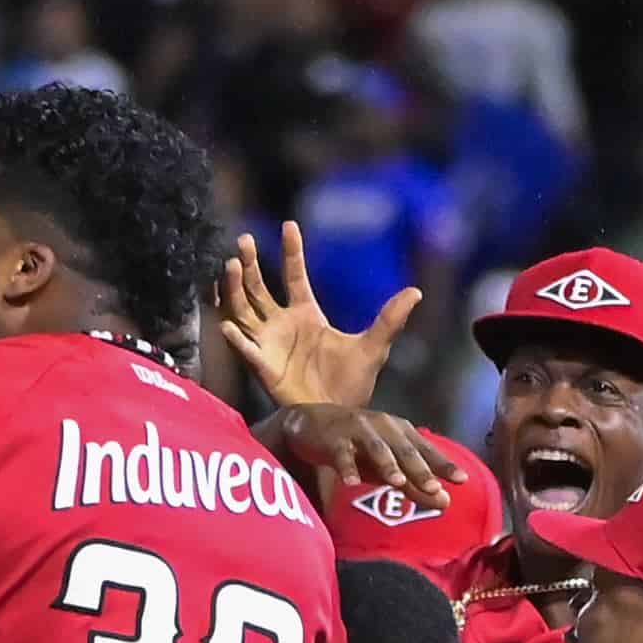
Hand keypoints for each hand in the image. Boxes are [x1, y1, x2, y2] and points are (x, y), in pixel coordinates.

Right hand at [218, 225, 417, 409]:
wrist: (338, 418)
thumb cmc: (352, 385)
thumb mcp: (373, 347)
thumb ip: (389, 319)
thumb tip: (416, 292)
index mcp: (306, 314)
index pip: (294, 276)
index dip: (292, 251)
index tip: (288, 224)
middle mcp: (282, 325)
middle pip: (259, 288)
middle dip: (250, 265)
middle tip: (243, 241)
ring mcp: (269, 344)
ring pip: (243, 310)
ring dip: (235, 290)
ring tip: (230, 266)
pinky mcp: (262, 367)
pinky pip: (245, 349)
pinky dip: (235, 338)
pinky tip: (226, 325)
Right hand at [258, 400, 451, 505]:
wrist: (312, 424)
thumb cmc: (357, 448)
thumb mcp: (386, 468)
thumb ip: (414, 485)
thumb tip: (446, 502)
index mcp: (401, 433)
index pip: (426, 450)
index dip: (443, 464)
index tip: (462, 480)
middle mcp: (384, 428)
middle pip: (405, 450)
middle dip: (420, 469)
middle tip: (434, 488)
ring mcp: (359, 431)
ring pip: (376, 448)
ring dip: (387, 464)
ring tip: (397, 482)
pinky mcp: (334, 438)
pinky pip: (341, 454)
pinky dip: (347, 467)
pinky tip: (351, 483)